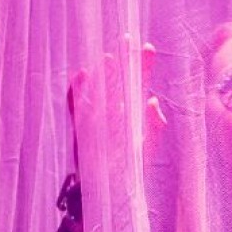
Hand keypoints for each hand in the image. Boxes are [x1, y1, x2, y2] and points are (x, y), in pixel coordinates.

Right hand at [68, 38, 167, 171]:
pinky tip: (80, 76)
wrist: (110, 191)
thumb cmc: (131, 168)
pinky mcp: (82, 129)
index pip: (139, 84)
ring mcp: (97, 118)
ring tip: (108, 59)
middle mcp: (114, 111)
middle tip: (126, 40)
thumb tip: (153, 103)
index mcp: (132, 113)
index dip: (142, 66)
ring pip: (99, 92)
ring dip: (103, 76)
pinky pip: (77, 108)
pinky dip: (76, 93)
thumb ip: (154, 126)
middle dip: (122, 62)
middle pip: (119, 82)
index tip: (147, 48)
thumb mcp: (147, 147)